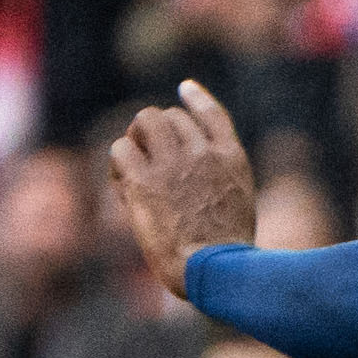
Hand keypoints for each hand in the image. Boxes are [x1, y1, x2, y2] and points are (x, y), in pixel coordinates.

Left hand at [110, 80, 258, 293]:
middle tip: (148, 153)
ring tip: (133, 162)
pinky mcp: (144, 182)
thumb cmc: (228, 251)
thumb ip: (221, 178)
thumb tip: (201, 170)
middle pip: (170, 115)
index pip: (211, 113)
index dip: (195, 98)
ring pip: (145, 122)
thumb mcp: (239, 204)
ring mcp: (173, 165)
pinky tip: (122, 181)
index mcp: (231, 158)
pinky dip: (118, 161)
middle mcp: (203, 153)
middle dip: (157, 129)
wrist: (215, 269)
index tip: (185, 88)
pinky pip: (121, 149)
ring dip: (136, 137)